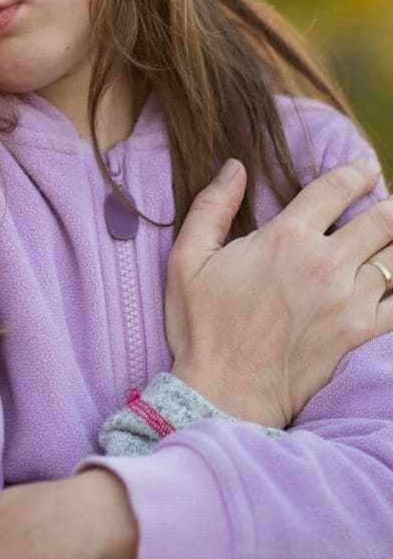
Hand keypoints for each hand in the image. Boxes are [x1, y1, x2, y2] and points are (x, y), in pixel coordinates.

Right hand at [166, 157, 392, 427]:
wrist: (225, 391)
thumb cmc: (201, 325)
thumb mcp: (186, 258)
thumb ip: (212, 207)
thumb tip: (234, 168)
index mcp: (285, 238)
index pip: (335, 190)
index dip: (356, 173)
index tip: (365, 168)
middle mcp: (325, 264)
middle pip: (382, 220)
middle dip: (390, 205)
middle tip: (388, 202)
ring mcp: (348, 300)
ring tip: (391, 236)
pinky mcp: (360, 333)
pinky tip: (392, 282)